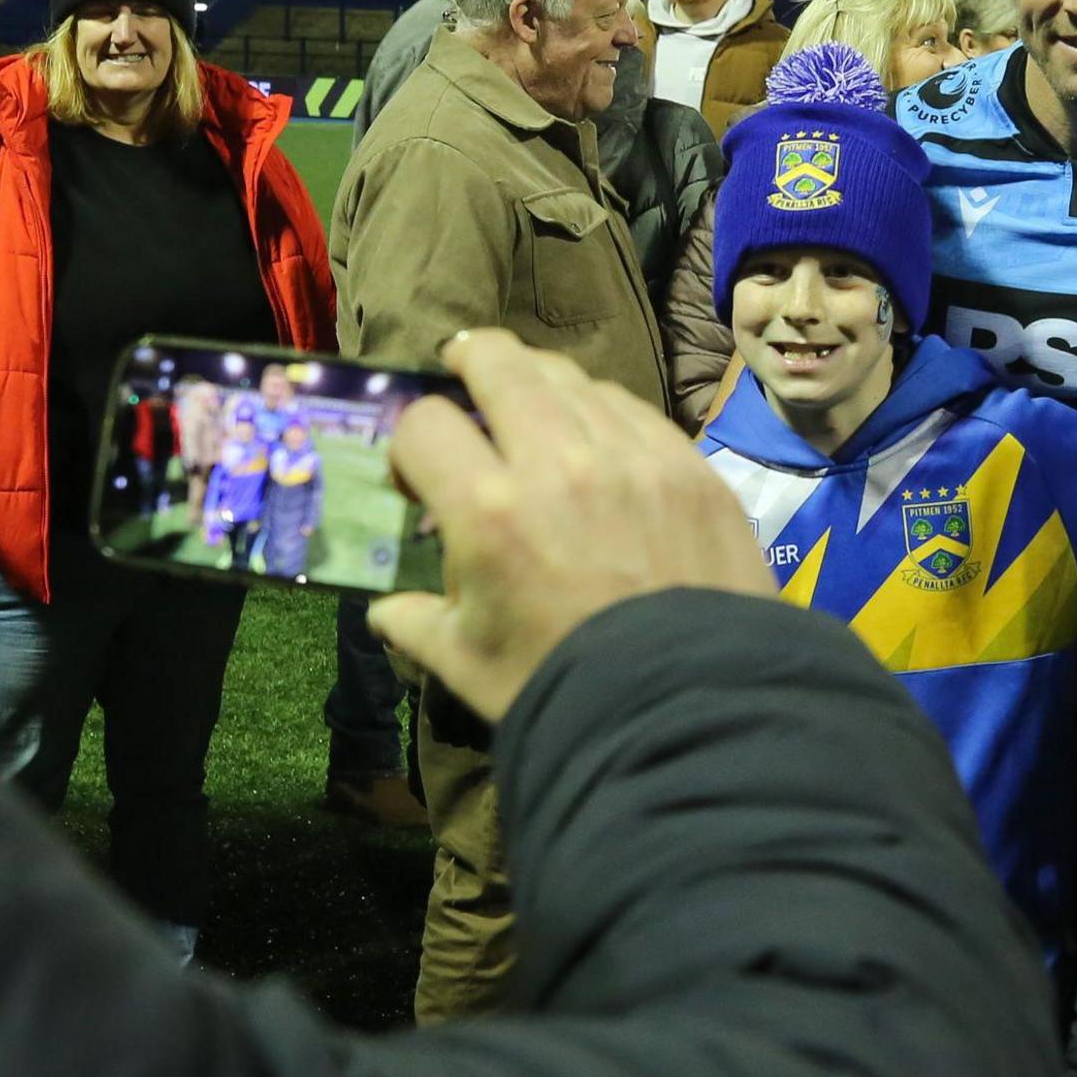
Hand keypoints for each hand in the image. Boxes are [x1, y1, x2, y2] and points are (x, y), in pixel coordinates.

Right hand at [369, 329, 773, 721]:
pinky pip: (634, 409)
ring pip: (572, 379)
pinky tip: (599, 436)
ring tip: (533, 401)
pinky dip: (604, 412)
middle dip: (471, 360)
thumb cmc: (566, 693)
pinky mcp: (689, 466)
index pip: (423, 423)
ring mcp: (632, 457)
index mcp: (488, 512)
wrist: (691, 716)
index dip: (411, 440)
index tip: (420, 467)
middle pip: (500, 364)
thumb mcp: (471, 666)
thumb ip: (419, 625)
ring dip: (539, 382)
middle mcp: (556, 463)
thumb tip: (385, 611)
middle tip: (464, 370)